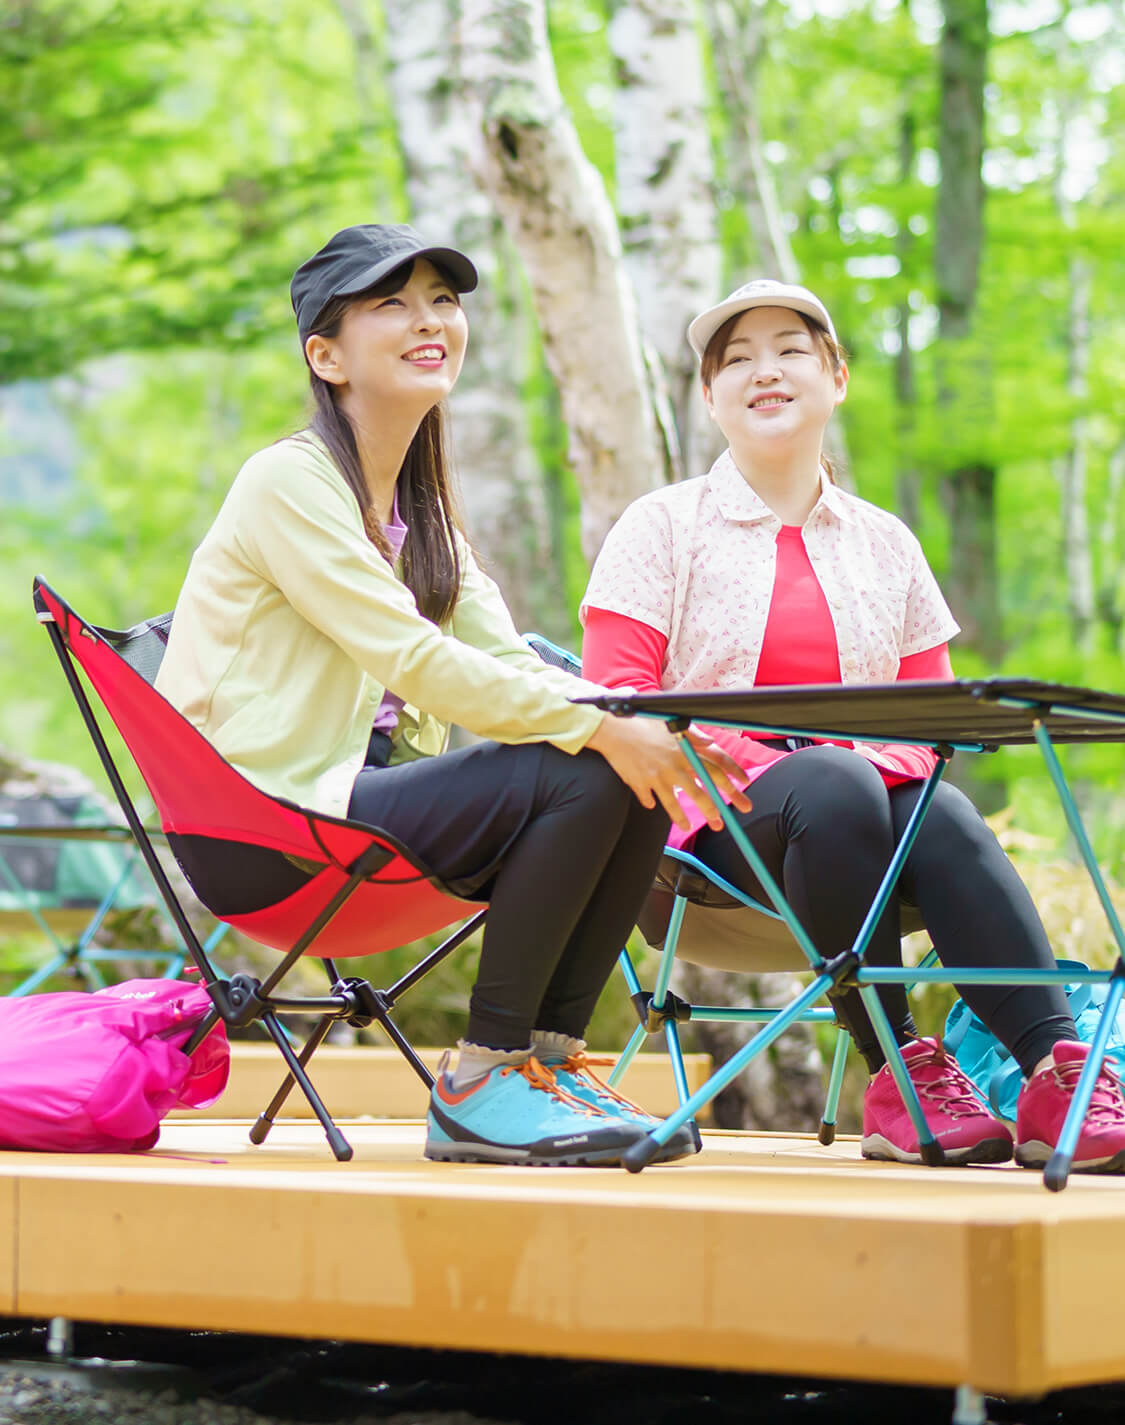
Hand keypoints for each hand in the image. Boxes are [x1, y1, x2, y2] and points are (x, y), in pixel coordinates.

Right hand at [585, 713, 751, 832]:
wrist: (612, 727)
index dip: (732, 774)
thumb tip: (711, 742)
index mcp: (686, 749)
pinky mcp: (639, 783)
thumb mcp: (672, 721)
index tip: (743, 784)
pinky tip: (651, 804)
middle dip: (713, 808)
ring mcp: (656, 776)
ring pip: (673, 804)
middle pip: (699, 791)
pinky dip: (649, 802)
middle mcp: (674, 765)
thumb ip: (693, 733)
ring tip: (686, 826)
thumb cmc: (642, 721)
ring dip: (681, 818)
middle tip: (720, 822)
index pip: (716, 763)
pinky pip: (647, 798)